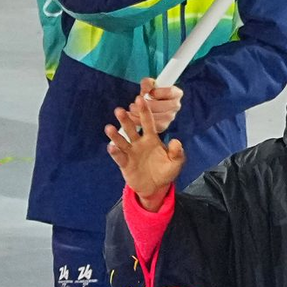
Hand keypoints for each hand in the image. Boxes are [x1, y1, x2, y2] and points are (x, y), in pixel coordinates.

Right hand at [106, 94, 185, 211]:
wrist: (155, 188)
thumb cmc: (165, 171)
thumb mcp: (175, 163)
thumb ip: (177, 153)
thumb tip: (176, 142)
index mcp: (151, 139)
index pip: (148, 122)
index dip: (144, 111)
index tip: (140, 98)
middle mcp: (139, 143)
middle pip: (131, 128)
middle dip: (125, 119)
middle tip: (119, 110)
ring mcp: (131, 153)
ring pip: (122, 141)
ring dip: (116, 135)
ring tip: (109, 128)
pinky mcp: (126, 164)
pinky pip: (120, 157)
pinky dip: (115, 152)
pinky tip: (111, 147)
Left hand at [124, 77, 182, 133]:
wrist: (149, 103)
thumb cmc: (150, 91)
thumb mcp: (149, 83)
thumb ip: (147, 83)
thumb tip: (146, 90)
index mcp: (176, 93)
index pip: (170, 92)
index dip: (159, 92)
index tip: (149, 93)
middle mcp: (175, 105)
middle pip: (164, 107)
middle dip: (148, 106)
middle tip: (136, 102)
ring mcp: (170, 117)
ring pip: (159, 119)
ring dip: (143, 115)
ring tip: (132, 109)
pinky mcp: (163, 127)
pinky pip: (153, 127)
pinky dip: (140, 123)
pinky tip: (131, 117)